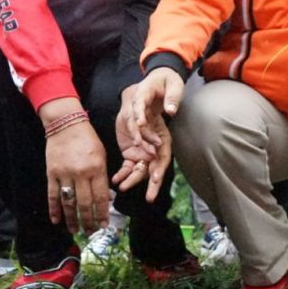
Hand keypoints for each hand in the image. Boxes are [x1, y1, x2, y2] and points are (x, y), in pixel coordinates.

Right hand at [45, 121, 110, 234]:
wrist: (66, 124)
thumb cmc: (88, 140)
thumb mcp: (102, 156)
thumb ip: (103, 177)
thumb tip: (105, 199)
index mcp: (97, 169)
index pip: (101, 197)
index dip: (102, 213)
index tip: (104, 225)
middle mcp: (81, 174)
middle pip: (85, 204)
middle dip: (89, 221)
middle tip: (91, 232)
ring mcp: (65, 174)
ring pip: (69, 203)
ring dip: (72, 219)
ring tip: (76, 230)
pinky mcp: (51, 173)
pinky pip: (53, 195)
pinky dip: (54, 209)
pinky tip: (57, 221)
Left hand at [112, 79, 180, 201]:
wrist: (147, 91)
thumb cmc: (162, 92)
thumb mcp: (169, 93)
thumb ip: (170, 102)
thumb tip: (171, 109)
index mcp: (164, 139)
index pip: (164, 158)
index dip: (160, 169)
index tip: (155, 180)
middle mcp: (155, 148)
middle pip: (153, 169)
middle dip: (150, 184)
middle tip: (148, 197)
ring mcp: (143, 151)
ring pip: (139, 170)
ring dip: (132, 180)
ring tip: (123, 187)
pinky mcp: (132, 151)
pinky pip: (128, 165)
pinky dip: (123, 173)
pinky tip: (116, 180)